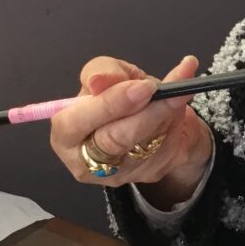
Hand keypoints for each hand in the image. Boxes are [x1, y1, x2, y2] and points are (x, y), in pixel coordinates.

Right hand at [49, 55, 212, 205]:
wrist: (154, 114)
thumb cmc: (120, 93)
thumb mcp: (110, 73)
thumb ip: (103, 72)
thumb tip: (98, 81)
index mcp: (66, 133)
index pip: (76, 123)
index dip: (109, 104)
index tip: (141, 86)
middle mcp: (89, 161)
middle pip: (114, 140)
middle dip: (142, 112)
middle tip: (161, 90)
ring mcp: (122, 172)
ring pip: (146, 143)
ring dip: (165, 114)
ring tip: (176, 91)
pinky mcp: (151, 173)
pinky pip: (167, 148)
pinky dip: (176, 123)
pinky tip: (178, 108)